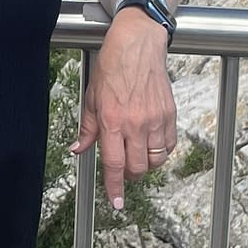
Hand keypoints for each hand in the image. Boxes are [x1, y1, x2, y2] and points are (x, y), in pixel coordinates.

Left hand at [70, 13, 176, 211]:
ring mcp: (155, 120)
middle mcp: (135, 123)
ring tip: (136, 156)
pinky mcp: (170, 114)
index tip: (116, 202)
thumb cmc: (112, 65)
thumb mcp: (91, 97)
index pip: (114, 164)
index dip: (115, 187)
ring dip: (145, 165)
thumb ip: (87, 128)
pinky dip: (161, 151)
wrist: (138, 44)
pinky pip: (169, 145)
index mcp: (112, 120)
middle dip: (129, 176)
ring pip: (155, 160)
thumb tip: (78, 149)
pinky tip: (151, 144)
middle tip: (123, 172)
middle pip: (136, 167)